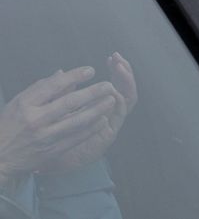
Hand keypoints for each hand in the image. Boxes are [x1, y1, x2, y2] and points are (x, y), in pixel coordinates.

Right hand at [0, 67, 119, 180]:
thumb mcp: (18, 104)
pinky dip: (92, 128)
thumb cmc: (9, 126)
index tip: (90, 70)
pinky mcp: (52, 151)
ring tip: (111, 100)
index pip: (53, 86)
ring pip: (77, 121)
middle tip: (108, 85)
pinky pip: (77, 138)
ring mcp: (44, 137)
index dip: (74, 76)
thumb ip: (40, 89)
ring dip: (97, 110)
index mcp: (25, 104)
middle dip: (92, 92)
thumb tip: (62, 73)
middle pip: (69, 102)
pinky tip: (103, 120)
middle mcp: (35, 120)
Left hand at [43, 54, 138, 173]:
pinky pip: (120, 115)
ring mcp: (111, 123)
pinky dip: (121, 101)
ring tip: (121, 68)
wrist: (46, 166)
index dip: (116, 71)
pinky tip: (116, 90)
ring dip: (126, 83)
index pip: (114, 84)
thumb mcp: (52, 113)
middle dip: (123, 72)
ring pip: (127, 99)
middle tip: (118, 58)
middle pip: (124, 88)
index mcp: (96, 108)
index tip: (112, 58)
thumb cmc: (47, 140)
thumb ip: (59, 93)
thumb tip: (59, 72)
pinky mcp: (109, 134)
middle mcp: (108, 114)